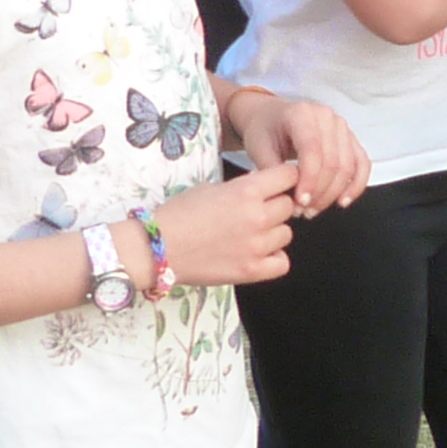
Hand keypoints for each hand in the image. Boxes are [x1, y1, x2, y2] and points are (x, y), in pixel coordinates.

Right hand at [149, 163, 300, 285]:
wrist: (158, 248)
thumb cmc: (179, 214)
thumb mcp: (211, 188)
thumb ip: (241, 188)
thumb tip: (262, 188)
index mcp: (246, 191)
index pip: (289, 176)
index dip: (284, 179)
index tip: (277, 184)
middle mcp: (257, 217)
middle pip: (289, 206)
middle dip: (276, 206)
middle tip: (257, 211)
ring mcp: (256, 246)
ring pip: (286, 234)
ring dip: (273, 232)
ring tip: (252, 234)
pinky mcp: (251, 271)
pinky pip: (282, 263)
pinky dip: (274, 258)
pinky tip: (258, 254)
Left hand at [225, 93, 366, 217]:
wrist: (271, 117)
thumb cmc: (265, 130)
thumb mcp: (259, 149)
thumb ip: (273, 172)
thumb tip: (288, 198)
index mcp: (301, 114)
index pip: (312, 150)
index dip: (309, 180)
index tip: (300, 202)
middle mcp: (326, 117)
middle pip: (332, 161)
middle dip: (320, 192)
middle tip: (304, 210)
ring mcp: (341, 126)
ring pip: (348, 166)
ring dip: (334, 193)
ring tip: (315, 209)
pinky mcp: (350, 139)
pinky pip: (361, 164)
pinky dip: (356, 185)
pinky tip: (343, 201)